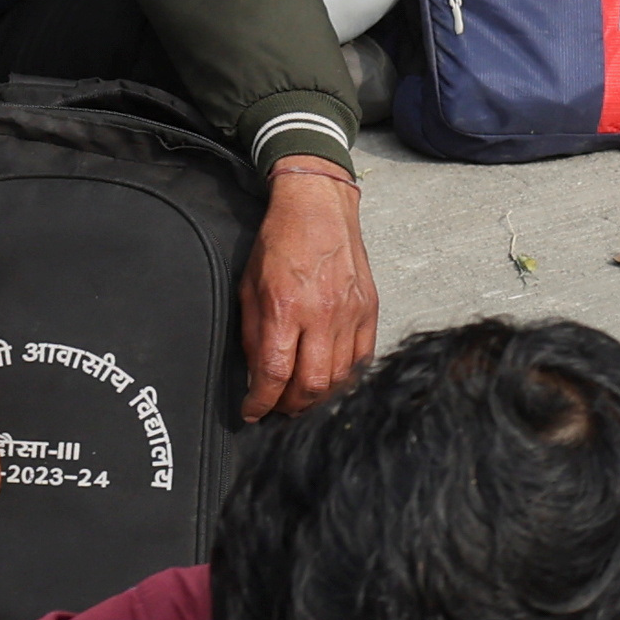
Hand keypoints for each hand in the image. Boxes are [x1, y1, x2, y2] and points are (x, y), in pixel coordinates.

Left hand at [238, 158, 372, 420]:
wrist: (319, 207)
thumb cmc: (279, 241)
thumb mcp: (249, 286)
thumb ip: (254, 333)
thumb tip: (257, 372)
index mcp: (286, 308)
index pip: (275, 373)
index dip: (261, 402)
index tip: (252, 411)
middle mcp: (322, 315)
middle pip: (312, 384)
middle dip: (291, 406)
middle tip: (278, 409)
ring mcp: (351, 314)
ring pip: (340, 378)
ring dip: (319, 396)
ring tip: (302, 398)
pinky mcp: (370, 309)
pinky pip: (362, 358)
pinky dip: (346, 377)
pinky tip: (331, 379)